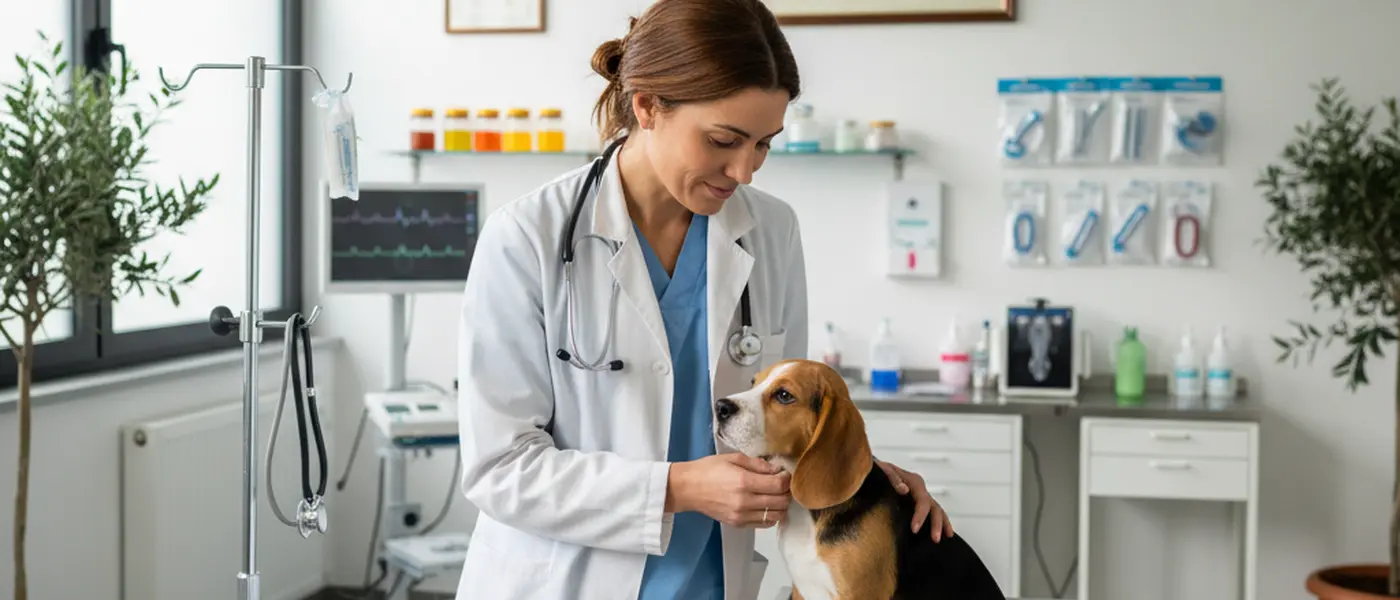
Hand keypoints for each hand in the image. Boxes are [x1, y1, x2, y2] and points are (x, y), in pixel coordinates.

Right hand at [667, 453, 790, 527]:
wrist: (688, 488)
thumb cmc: (708, 469)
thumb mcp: (733, 458)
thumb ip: (758, 464)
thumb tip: (776, 470)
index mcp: (744, 482)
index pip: (778, 485)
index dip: (787, 479)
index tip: (784, 474)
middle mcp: (745, 502)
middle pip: (781, 502)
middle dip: (786, 492)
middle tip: (782, 484)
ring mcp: (742, 516)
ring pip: (776, 516)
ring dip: (781, 506)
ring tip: (775, 496)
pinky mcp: (738, 524)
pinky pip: (764, 524)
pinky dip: (771, 515)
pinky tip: (766, 505)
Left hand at [876, 459, 954, 541]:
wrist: (873, 470)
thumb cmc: (878, 470)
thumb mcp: (883, 470)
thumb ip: (893, 478)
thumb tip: (904, 490)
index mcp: (914, 481)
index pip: (922, 501)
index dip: (921, 516)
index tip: (915, 530)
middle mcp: (919, 489)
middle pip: (934, 507)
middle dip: (936, 524)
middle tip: (935, 539)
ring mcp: (920, 495)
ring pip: (937, 510)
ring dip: (942, 524)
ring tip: (945, 538)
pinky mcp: (916, 502)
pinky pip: (931, 512)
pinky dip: (939, 521)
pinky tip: (943, 533)